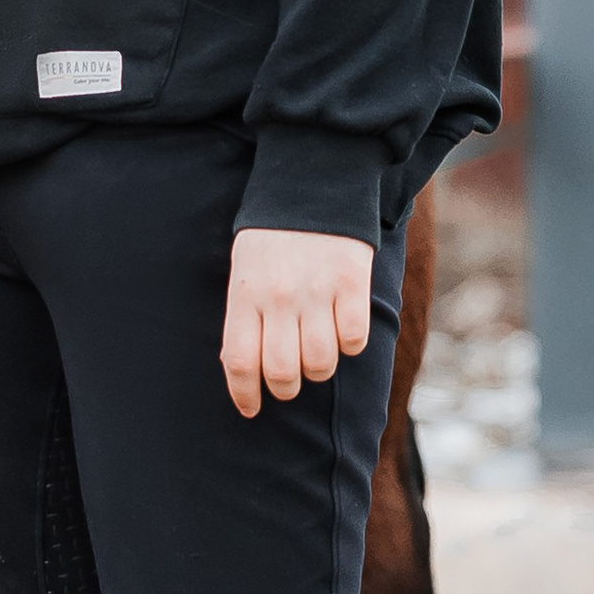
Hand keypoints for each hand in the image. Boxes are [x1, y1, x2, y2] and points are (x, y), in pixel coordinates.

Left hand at [221, 228, 375, 415]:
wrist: (312, 185)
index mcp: (245, 294)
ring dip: (319, 370)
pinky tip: (342, 329)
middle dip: (285, 389)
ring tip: (316, 355)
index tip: (251, 409)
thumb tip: (239, 370)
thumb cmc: (271, 236)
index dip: (244, 395)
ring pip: (320, 363)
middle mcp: (278, 297)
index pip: (239, 362)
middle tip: (288, 383)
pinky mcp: (351, 283)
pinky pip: (354, 339)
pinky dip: (350, 345)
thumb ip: (243, 317)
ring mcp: (316, 291)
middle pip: (282, 372)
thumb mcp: (243, 271)